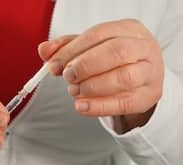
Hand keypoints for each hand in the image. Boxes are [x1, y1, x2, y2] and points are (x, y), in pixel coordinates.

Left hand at [38, 19, 163, 131]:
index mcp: (129, 29)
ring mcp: (150, 73)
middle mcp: (144, 47)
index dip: (72, 50)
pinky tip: (81, 106)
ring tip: (74, 91)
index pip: (98, 34)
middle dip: (85, 65)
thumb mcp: (91, 48)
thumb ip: (67, 48)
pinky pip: (124, 103)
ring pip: (123, 77)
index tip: (53, 65)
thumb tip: (44, 50)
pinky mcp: (148, 96)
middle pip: (116, 52)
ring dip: (91, 86)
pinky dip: (99, 106)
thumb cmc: (113, 60)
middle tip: (67, 77)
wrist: (141, 78)